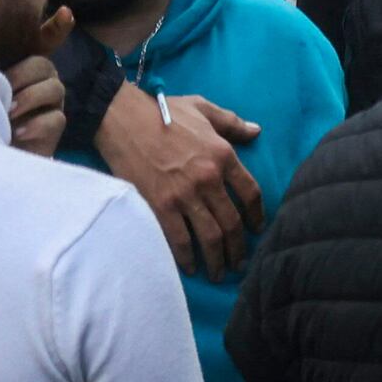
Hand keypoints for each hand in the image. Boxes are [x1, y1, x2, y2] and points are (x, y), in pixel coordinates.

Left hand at [5, 51, 69, 154]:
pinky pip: (57, 119)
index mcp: (23, 73)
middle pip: (44, 66)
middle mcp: (41, 84)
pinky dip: (36, 125)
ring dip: (30, 97)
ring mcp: (52, 106)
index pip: (29, 57)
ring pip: (55, 88)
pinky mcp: (55, 129)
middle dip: (22, 77)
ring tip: (8, 113)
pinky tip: (18, 133)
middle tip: (3, 94)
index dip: (16, 68)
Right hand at [93, 83, 263, 273]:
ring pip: (210, 237)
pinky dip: (188, 258)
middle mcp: (208, 178)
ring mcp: (185, 195)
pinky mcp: (161, 206)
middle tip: (239, 263)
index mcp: (223, 154)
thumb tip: (256, 131)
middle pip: (232, 223)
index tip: (257, 229)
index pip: (251, 193)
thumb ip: (232, 122)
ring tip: (219, 273)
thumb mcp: (203, 108)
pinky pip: (180, 241)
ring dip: (217, 260)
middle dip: (238, 248)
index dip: (257, 215)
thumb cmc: (164, 112)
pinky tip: (191, 267)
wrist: (124, 119)